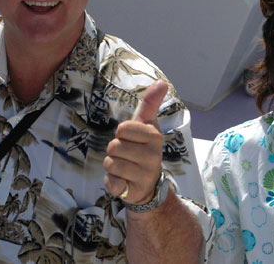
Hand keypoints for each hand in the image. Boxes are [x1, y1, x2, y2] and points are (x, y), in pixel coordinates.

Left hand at [104, 80, 167, 204]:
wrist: (149, 184)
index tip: (132, 140)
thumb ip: (151, 103)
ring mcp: (145, 174)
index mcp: (154, 136)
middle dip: (114, 151)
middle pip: (114, 146)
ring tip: (125, 168)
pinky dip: (112, 183)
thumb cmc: (143, 148)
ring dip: (112, 166)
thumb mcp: (147, 125)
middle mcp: (153, 155)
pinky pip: (111, 183)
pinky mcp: (134, 191)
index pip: (122, 128)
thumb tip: (162, 82)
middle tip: (127, 156)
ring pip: (110, 163)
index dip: (121, 134)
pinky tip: (122, 182)